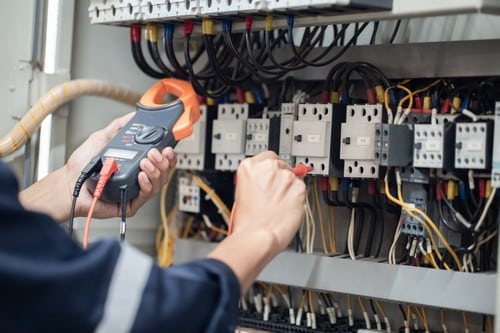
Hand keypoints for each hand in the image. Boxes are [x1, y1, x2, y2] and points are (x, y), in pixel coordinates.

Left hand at [64, 112, 175, 218]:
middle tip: (154, 153)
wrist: (69, 183)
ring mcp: (135, 191)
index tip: (167, 146)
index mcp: (135, 163)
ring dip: (155, 171)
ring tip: (144, 163)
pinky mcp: (130, 204)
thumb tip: (132, 115)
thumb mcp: (102, 138)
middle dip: (163, 161)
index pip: (160, 160)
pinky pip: (146, 196)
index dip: (167, 154)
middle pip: (163, 172)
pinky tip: (141, 176)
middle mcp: (138, 177)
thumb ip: (118, 126)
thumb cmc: (81, 166)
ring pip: (158, 184)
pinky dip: (146, 185)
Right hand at [208, 151, 305, 293]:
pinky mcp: (299, 188)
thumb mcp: (242, 192)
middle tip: (275, 195)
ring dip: (289, 190)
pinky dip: (297, 199)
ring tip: (278, 207)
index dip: (271, 169)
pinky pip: (301, 190)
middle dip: (280, 178)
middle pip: (282, 165)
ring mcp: (285, 176)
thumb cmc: (247, 222)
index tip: (272, 176)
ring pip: (293, 178)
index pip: (267, 157)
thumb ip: (256, 180)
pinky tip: (286, 210)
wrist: (257, 237)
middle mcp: (268, 167)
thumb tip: (267, 180)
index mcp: (249, 167)